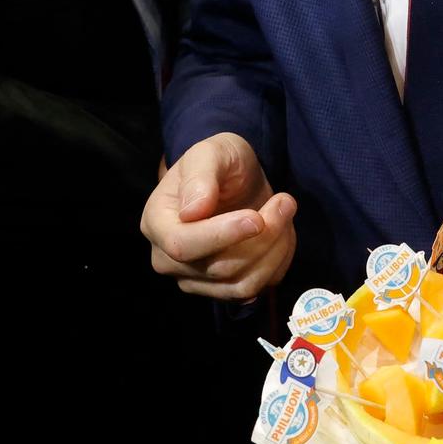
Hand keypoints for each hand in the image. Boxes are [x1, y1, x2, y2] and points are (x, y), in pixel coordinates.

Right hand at [143, 134, 299, 301]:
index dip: (222, 236)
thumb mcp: (210, 152)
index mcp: (157, 224)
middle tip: (285, 201)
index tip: (256, 219)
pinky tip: (281, 232)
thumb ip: (200, 176)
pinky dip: (278, 260)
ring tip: (284, 212)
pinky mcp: (224, 291)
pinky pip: (260, 288)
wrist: (236, 181)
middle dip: (262, 237)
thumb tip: (192, 212)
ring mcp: (197, 281)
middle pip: (219, 268)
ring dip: (275, 250)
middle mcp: (169, 260)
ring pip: (243, 285)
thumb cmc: (219, 163)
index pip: (182, 246)